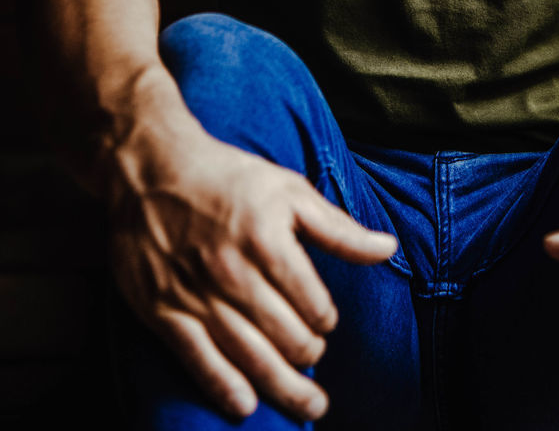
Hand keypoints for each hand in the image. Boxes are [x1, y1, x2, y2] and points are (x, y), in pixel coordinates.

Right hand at [108, 124, 396, 421]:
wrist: (150, 170)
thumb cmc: (228, 179)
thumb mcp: (289, 190)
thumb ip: (338, 228)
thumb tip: (389, 248)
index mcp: (268, 241)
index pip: (312, 302)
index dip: (325, 318)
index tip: (324, 320)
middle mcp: (233, 272)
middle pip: (285, 335)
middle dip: (309, 354)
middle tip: (314, 357)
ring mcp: (196, 295)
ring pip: (249, 355)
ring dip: (283, 387)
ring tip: (309, 408)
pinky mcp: (163, 311)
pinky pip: (198, 359)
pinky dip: (224, 387)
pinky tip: (246, 405)